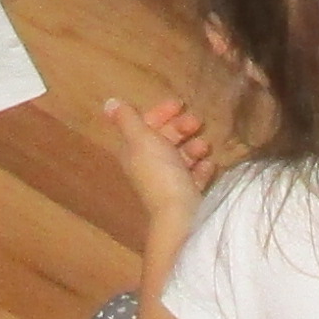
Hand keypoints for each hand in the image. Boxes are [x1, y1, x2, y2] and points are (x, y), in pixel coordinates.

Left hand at [104, 94, 213, 233]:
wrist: (180, 215)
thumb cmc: (160, 172)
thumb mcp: (141, 140)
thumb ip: (127, 120)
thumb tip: (109, 103)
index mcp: (135, 152)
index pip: (144, 126)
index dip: (160, 113)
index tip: (179, 104)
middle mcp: (149, 167)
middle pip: (164, 140)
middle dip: (181, 128)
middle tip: (197, 122)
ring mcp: (168, 183)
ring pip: (181, 157)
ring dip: (193, 147)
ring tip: (204, 147)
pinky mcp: (185, 196)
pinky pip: (194, 177)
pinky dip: (201, 169)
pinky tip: (209, 165)